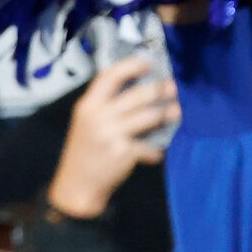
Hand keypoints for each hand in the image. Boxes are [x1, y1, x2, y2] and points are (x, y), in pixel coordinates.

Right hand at [45, 56, 178, 220]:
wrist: (76, 186)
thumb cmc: (85, 151)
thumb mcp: (86, 122)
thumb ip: (106, 104)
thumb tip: (140, 86)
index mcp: (88, 105)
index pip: (111, 75)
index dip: (132, 65)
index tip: (148, 65)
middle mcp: (98, 116)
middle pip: (139, 94)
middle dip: (161, 89)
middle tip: (172, 88)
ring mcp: (111, 134)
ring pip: (151, 116)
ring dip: (168, 114)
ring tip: (174, 113)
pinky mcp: (123, 152)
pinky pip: (150, 145)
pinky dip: (156, 151)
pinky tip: (155, 153)